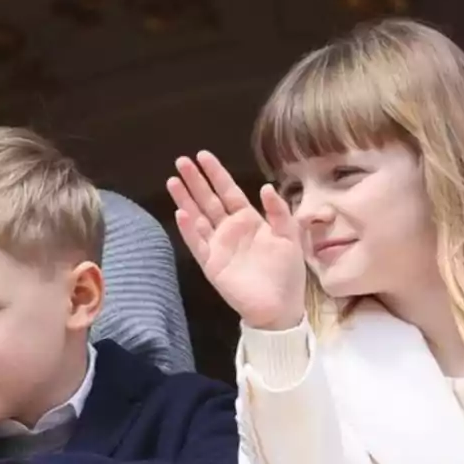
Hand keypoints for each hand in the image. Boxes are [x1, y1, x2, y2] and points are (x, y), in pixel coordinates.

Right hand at [167, 150, 305, 329]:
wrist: (281, 307)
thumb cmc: (287, 272)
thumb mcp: (290, 237)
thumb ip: (279, 212)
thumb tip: (265, 186)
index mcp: (249, 220)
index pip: (229, 191)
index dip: (216, 173)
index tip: (203, 155)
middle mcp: (230, 229)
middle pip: (208, 200)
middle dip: (195, 181)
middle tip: (181, 161)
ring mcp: (218, 246)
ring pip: (198, 217)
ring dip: (185, 199)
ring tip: (172, 181)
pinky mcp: (211, 264)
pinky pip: (197, 243)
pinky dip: (188, 229)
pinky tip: (180, 212)